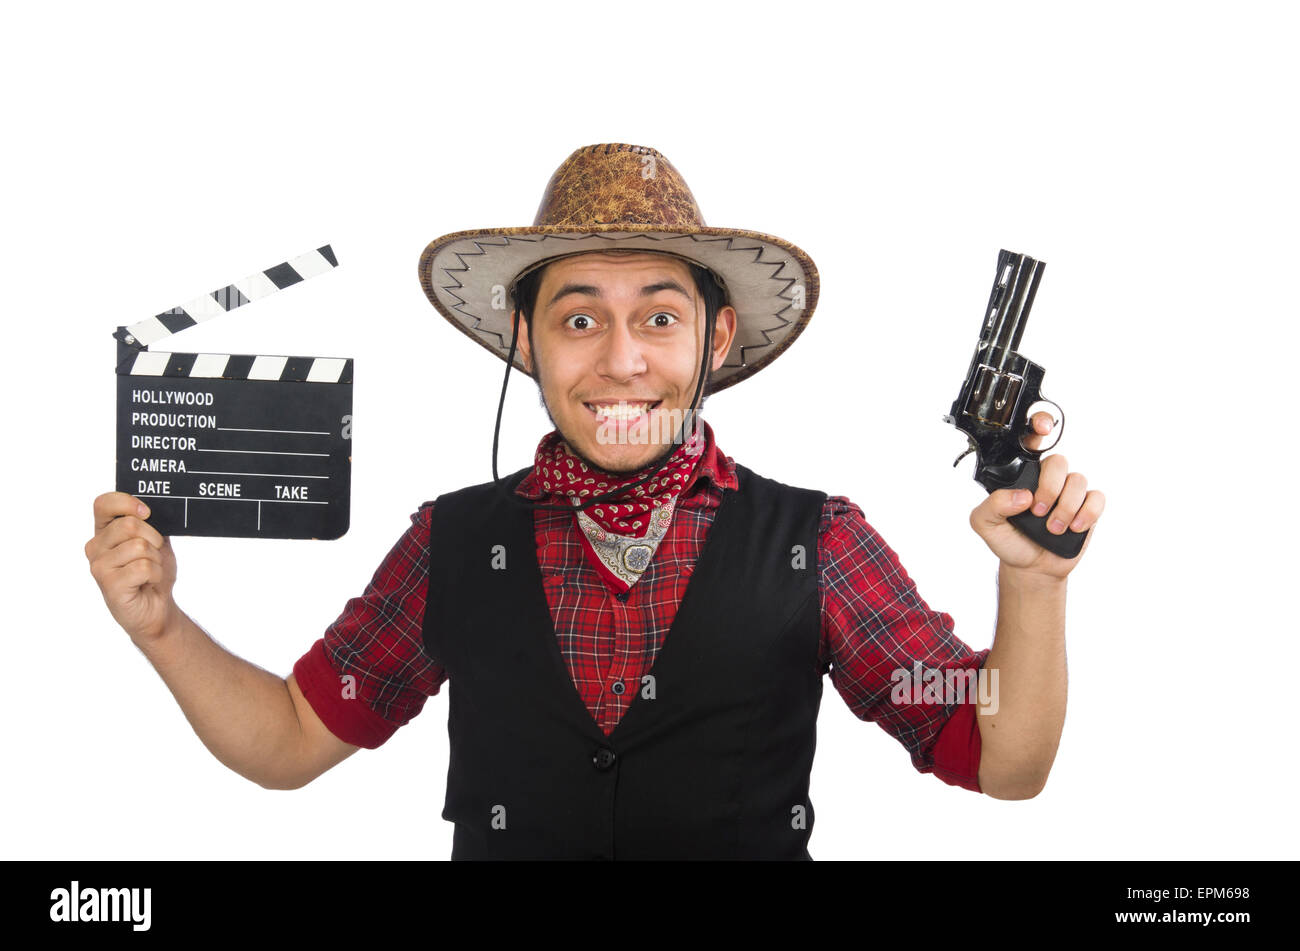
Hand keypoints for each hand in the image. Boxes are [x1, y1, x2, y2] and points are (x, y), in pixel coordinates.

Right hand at [85, 492, 179, 644]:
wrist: (157, 607)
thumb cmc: (153, 573)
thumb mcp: (156, 542)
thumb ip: (151, 523)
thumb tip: (156, 506)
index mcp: (104, 532)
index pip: (103, 504)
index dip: (126, 503)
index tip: (147, 513)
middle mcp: (96, 547)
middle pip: (129, 525)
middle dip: (154, 538)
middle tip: (154, 554)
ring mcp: (99, 566)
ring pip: (139, 546)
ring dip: (156, 560)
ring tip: (150, 571)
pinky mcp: (108, 584)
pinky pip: (143, 567)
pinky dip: (155, 574)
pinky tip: (148, 582)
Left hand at [968, 412, 1105, 579]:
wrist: (1031, 568)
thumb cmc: (1009, 540)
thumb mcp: (985, 524)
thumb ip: (993, 505)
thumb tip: (1023, 495)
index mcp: (1022, 475)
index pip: (1033, 442)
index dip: (1040, 426)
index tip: (1042, 429)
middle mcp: (1048, 478)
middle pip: (1059, 462)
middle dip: (1050, 487)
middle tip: (1038, 511)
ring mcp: (1069, 491)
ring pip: (1079, 480)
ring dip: (1066, 507)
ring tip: (1053, 528)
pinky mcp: (1088, 507)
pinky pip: (1097, 498)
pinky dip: (1087, 513)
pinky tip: (1074, 527)